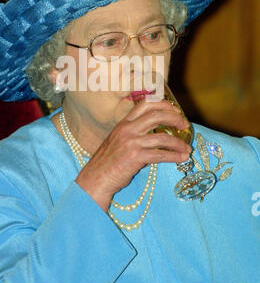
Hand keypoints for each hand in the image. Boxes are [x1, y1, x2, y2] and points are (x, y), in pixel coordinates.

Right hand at [76, 99, 191, 210]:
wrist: (96, 178)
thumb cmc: (108, 162)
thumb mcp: (118, 140)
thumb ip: (134, 134)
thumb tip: (158, 134)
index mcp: (124, 123)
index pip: (145, 105)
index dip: (163, 105)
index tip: (175, 110)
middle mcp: (127, 129)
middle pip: (156, 115)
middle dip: (175, 118)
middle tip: (185, 125)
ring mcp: (131, 142)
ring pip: (162, 137)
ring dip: (179, 143)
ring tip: (187, 149)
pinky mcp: (135, 157)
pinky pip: (161, 155)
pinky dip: (174, 156)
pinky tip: (182, 158)